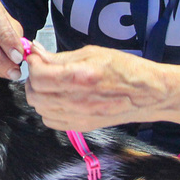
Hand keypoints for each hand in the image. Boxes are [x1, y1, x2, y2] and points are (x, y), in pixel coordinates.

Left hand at [23, 44, 165, 130]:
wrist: (147, 94)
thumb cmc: (124, 69)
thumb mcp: (92, 53)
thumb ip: (60, 57)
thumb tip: (36, 52)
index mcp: (79, 77)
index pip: (38, 75)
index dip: (33, 64)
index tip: (36, 57)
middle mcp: (76, 100)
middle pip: (35, 94)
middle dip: (33, 79)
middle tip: (42, 69)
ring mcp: (78, 116)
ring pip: (40, 108)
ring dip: (39, 94)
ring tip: (50, 83)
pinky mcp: (81, 127)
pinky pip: (51, 121)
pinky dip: (48, 109)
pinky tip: (58, 98)